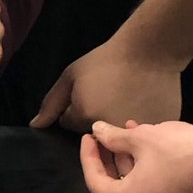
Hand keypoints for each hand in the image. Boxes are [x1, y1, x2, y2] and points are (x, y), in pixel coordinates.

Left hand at [31, 40, 182, 131]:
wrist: (148, 50)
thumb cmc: (106, 60)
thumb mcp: (71, 76)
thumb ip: (51, 104)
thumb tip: (36, 126)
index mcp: (86, 119)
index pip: (72, 127)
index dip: (80, 110)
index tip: (93, 95)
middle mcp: (111, 133)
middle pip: (96, 138)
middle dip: (98, 123)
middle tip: (110, 99)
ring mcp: (137, 134)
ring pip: (120, 142)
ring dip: (120, 128)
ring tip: (128, 103)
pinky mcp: (156, 132)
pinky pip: (145, 139)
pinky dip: (141, 125)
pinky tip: (145, 106)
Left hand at [79, 120, 192, 192]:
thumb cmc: (177, 153)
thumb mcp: (142, 139)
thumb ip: (114, 137)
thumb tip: (97, 132)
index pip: (95, 181)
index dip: (89, 156)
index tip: (88, 136)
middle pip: (113, 186)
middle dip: (109, 156)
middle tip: (105, 133)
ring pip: (132, 187)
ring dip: (127, 159)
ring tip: (128, 129)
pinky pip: (148, 191)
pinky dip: (142, 169)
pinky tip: (145, 143)